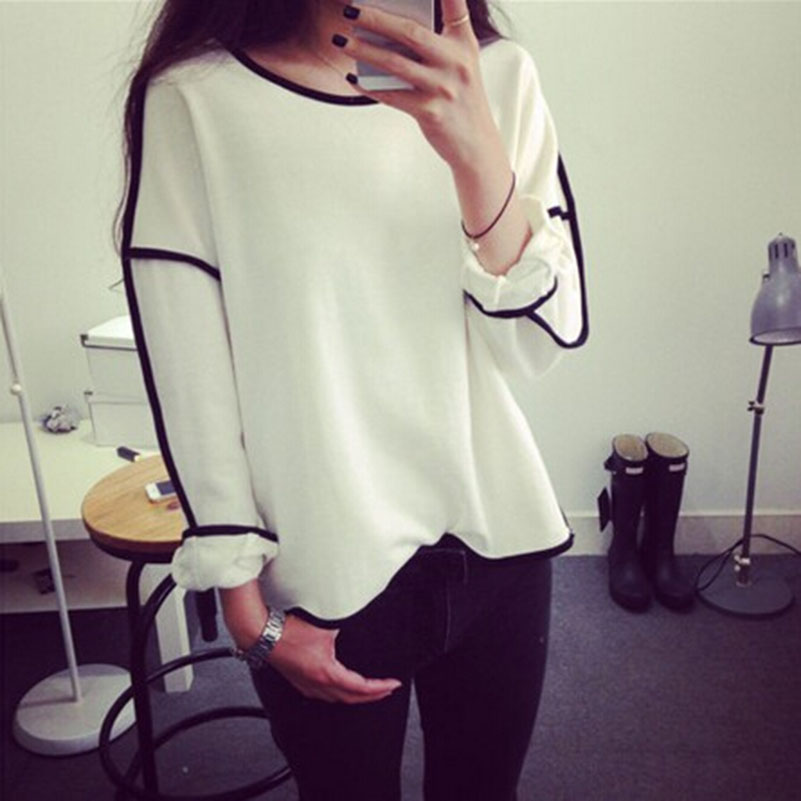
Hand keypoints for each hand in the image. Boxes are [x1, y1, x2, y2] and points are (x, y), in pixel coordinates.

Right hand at [267, 613, 403, 703]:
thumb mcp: (324, 625)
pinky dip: (339, 695)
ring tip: (369, 691)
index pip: (360, 687)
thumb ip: (342, 623)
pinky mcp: (298, 681)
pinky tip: (340, 689)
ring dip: (355, 697)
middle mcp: (317, 684)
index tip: (393, 684)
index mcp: (326, 672)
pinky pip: (324, 695)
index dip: (379, 687)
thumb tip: (356, 618)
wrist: (262, 633)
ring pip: (337, 699)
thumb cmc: (289, 629)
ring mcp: (306, 685)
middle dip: (372, 696)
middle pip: (351, 698)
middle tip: (387, 690)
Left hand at [335, 0, 504, 170]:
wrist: (476, 142)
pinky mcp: (430, 112)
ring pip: (395, 63)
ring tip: (341, 41)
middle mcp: (455, 63)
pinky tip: (352, 78)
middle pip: (410, 33)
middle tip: (350, 10)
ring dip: (363, 51)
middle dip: (376, 19)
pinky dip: (369, 86)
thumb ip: (438, 41)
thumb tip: (391, 29)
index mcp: (463, 44)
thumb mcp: (461, 62)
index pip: (455, 6)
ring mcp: (442, 88)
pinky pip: (391, 96)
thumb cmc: (462, 98)